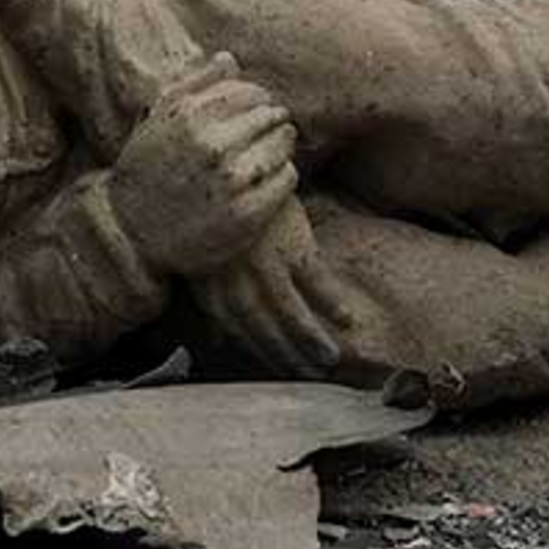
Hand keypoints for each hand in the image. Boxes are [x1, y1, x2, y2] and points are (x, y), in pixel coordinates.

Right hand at [110, 54, 299, 276]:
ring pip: (282, 144)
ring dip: (280, 146)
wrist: (130, 232)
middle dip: (271, 122)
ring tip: (267, 154)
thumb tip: (228, 58)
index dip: (256, 100)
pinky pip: (286, 178)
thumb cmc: (145, 169)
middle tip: (264, 134)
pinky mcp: (248, 212)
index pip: (250, 92)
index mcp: (189, 116)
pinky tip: (266, 179)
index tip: (252, 111)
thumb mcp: (156, 120)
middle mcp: (212, 144)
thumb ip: (193, 84)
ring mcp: (232, 180)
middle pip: (271, 116)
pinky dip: (282, 175)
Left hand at [192, 201, 355, 376]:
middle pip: (264, 329)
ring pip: (289, 312)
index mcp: (211, 286)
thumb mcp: (203, 260)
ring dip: (310, 339)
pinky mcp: (289, 244)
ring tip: (329, 359)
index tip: (279, 371)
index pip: (237, 332)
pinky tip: (344, 317)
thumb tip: (216, 339)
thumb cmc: (217, 217)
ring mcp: (263, 264)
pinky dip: (329, 301)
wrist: (230, 170)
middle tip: (310, 378)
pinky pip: (314, 281)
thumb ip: (211, 301)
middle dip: (286, 356)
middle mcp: (235, 281)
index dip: (259, 354)